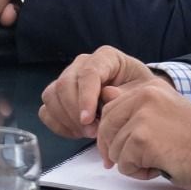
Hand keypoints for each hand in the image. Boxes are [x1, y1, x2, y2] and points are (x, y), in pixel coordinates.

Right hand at [39, 45, 166, 138]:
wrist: (138, 98)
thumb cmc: (142, 93)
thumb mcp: (144, 91)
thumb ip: (127, 94)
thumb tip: (106, 96)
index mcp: (106, 57)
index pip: (88, 73)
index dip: (85, 97)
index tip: (88, 120)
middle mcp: (83, 63)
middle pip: (64, 84)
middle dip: (75, 112)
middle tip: (93, 132)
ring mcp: (68, 78)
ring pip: (51, 96)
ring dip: (66, 119)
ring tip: (87, 132)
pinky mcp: (60, 96)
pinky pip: (46, 110)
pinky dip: (58, 124)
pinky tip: (76, 132)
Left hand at [95, 82, 190, 189]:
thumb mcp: (165, 112)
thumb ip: (137, 106)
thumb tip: (105, 95)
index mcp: (149, 87)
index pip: (110, 108)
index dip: (112, 132)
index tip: (123, 145)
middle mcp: (143, 96)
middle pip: (106, 127)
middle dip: (116, 149)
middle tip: (136, 161)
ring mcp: (142, 116)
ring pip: (114, 148)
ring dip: (132, 163)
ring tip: (158, 160)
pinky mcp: (142, 139)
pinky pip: (124, 164)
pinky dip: (140, 173)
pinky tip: (161, 167)